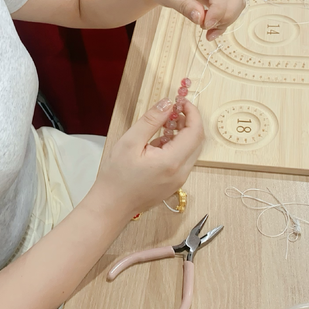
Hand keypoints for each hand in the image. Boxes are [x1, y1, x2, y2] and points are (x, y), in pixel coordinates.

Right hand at [93, 98, 203, 217]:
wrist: (111, 206)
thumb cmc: (117, 177)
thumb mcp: (130, 142)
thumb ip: (151, 120)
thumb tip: (167, 103)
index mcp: (172, 161)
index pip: (195, 131)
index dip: (192, 113)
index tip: (182, 102)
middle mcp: (181, 172)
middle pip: (196, 141)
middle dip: (188, 122)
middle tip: (172, 111)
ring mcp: (179, 180)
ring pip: (190, 150)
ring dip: (181, 134)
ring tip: (161, 126)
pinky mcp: (174, 184)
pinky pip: (182, 160)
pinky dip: (176, 146)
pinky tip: (157, 144)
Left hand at [133, 0, 245, 40]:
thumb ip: (184, 5)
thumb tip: (201, 19)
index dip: (218, 8)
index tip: (205, 25)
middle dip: (227, 14)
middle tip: (208, 29)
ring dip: (228, 17)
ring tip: (209, 32)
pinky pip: (231, 2)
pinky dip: (225, 17)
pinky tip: (212, 28)